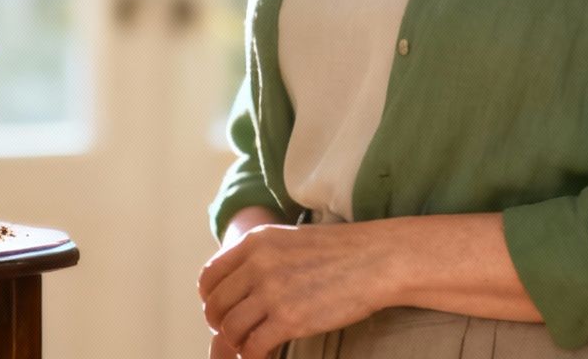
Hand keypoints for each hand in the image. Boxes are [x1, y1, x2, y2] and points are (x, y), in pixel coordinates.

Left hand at [198, 222, 389, 358]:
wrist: (378, 259)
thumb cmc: (341, 251)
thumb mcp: (291, 240)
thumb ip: (261, 257)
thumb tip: (238, 285)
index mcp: (256, 241)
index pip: (209, 276)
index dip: (210, 299)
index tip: (221, 310)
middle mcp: (258, 264)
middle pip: (215, 305)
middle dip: (220, 324)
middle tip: (234, 333)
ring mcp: (272, 292)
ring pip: (230, 329)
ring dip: (237, 342)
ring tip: (251, 344)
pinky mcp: (289, 319)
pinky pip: (253, 347)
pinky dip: (253, 356)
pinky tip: (265, 355)